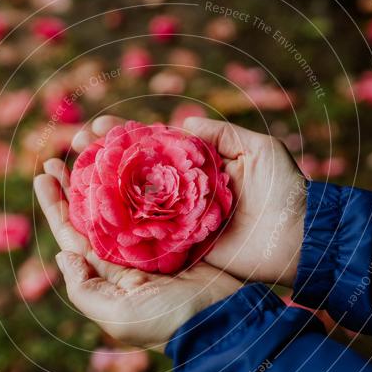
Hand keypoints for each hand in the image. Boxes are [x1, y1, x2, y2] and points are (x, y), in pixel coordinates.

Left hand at [33, 159, 242, 351]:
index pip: (73, 234)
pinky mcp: (182, 230)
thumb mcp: (118, 317)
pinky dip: (146, 179)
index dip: (57, 205)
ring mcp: (155, 241)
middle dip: (76, 183)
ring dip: (110, 174)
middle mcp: (127, 254)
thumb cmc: (167, 323)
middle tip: (63, 153)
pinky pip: (158, 199)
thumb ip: (85, 289)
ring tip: (96, 147)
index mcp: (108, 272)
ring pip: (125, 200)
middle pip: (94, 211)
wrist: (221, 320)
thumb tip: (63, 255)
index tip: (43, 174)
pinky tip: (138, 158)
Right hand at [72, 116, 307, 286]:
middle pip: (133, 174)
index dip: (122, 137)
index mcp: (196, 169)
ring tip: (70, 174)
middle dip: (101, 159)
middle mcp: (182, 194)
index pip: (152, 148)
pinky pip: (145, 239)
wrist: (301, 238)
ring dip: (99, 191)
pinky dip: (117, 228)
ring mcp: (179, 222)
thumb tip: (181, 121)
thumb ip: (220, 133)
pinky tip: (89, 215)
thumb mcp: (259, 148)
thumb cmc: (285, 189)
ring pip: (132, 205)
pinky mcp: (182, 250)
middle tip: (75, 145)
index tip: (97, 128)